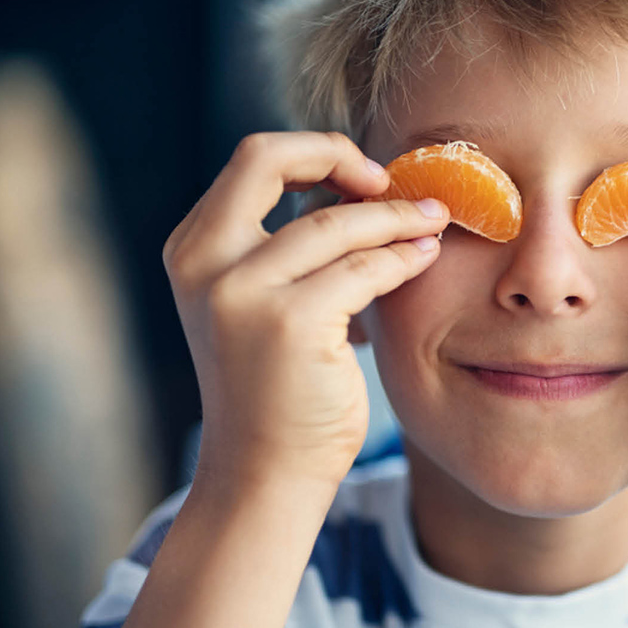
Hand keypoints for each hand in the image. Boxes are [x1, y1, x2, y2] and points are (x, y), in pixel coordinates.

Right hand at [162, 132, 448, 494]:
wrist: (264, 474)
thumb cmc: (277, 388)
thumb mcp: (261, 304)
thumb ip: (290, 247)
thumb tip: (365, 188)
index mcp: (193, 250)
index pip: (252, 161)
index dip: (315, 153)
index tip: (364, 177)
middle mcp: (204, 263)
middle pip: (268, 158)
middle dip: (338, 155)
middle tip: (392, 182)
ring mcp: (241, 292)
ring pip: (336, 221)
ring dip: (396, 218)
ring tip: (434, 222)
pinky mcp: (288, 324)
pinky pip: (365, 268)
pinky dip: (404, 257)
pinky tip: (426, 258)